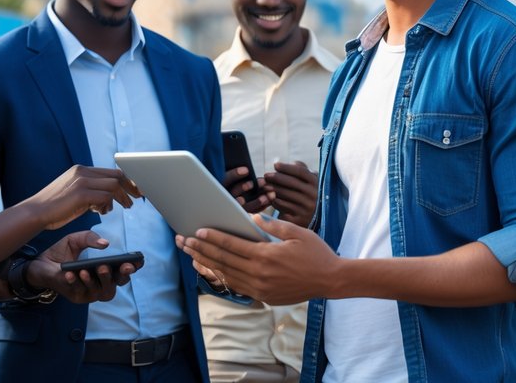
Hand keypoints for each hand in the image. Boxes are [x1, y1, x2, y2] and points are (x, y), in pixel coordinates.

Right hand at [22, 165, 139, 229]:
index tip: (135, 188)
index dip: (126, 180)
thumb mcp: (75, 196)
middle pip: (116, 175)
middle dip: (131, 186)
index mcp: (81, 170)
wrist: (34, 213)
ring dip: (122, 198)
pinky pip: (104, 197)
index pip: (110, 171)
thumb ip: (90, 193)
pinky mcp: (80, 193)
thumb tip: (107, 200)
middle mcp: (82, 172)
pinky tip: (103, 212)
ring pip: (113, 186)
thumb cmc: (54, 208)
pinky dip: (108, 205)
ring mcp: (81, 181)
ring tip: (127, 206)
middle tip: (138, 197)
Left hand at [31, 231, 142, 303]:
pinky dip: (76, 282)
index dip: (132, 268)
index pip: (122, 272)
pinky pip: (79, 291)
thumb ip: (90, 238)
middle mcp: (100, 283)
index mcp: (104, 270)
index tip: (137, 261)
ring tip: (88, 270)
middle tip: (118, 266)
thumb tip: (105, 244)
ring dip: (96, 281)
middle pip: (116, 285)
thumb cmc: (62, 253)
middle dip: (119, 276)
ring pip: (100, 291)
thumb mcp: (76, 240)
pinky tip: (71, 273)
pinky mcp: (76, 297)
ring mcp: (89, 292)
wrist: (40, 264)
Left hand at [176, 214, 338, 304]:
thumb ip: (272, 226)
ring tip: (191, 256)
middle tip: (184, 242)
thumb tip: (252, 219)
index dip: (213, 238)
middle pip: (223, 260)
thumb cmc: (316, 253)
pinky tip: (212, 271)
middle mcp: (259, 274)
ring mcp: (260, 288)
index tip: (198, 231)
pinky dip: (222, 278)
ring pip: (226, 275)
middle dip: (201, 250)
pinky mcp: (264, 296)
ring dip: (207, 264)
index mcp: (266, 255)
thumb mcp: (297, 233)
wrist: (331, 280)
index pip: (232, 245)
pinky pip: (237, 287)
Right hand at [223, 166, 269, 213]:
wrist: (229, 196)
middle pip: (234, 194)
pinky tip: (271, 199)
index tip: (246, 169)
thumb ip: (233, 164)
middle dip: (248, 187)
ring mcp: (233, 207)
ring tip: (271, 194)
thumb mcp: (230, 170)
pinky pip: (252, 212)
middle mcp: (224, 198)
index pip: (225, 180)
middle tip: (262, 182)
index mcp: (219, 185)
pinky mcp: (242, 213)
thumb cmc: (233, 178)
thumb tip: (236, 147)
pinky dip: (262, 206)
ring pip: (244, 206)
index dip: (235, 175)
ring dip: (258, 200)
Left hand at [263, 161, 317, 226]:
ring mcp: (307, 207)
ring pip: (285, 195)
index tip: (275, 165)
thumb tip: (279, 165)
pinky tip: (269, 197)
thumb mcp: (308, 180)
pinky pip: (282, 207)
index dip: (286, 167)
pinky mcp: (299, 218)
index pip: (300, 171)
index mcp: (316, 182)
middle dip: (276, 178)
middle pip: (291, 183)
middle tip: (265, 176)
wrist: (312, 216)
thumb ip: (299, 168)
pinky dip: (274, 201)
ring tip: (265, 186)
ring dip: (272, 189)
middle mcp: (314, 195)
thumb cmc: (306, 192)